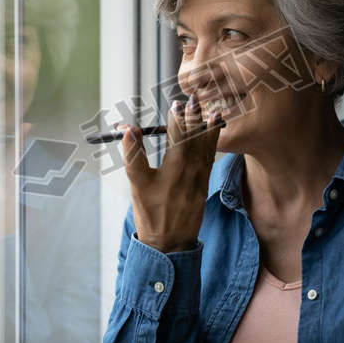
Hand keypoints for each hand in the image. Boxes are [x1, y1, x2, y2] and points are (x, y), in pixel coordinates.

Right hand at [121, 94, 221, 252]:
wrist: (169, 243)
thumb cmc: (149, 213)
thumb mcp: (136, 185)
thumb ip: (132, 155)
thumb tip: (128, 130)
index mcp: (172, 171)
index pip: (176, 137)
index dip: (176, 119)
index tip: (175, 104)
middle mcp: (190, 173)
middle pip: (193, 138)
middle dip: (193, 117)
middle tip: (193, 99)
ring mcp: (200, 179)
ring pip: (205, 146)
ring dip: (206, 126)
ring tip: (209, 109)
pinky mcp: (205, 184)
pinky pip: (210, 157)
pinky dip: (212, 141)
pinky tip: (215, 129)